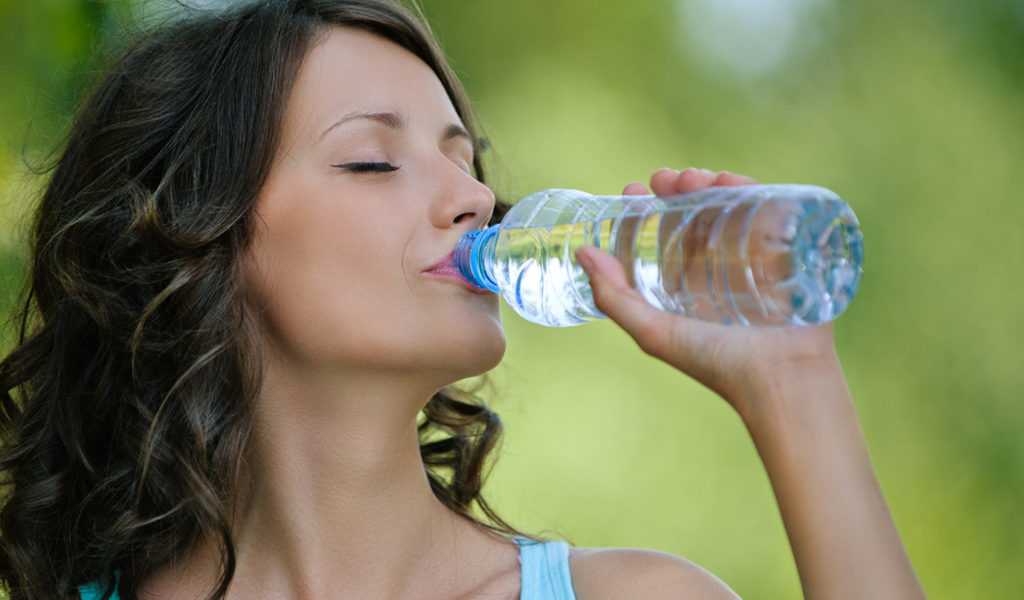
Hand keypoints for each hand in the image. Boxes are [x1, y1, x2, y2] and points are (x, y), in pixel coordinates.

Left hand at [575, 168, 840, 421]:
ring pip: (728, 205)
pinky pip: (767, 209)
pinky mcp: (785, 251)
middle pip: (695, 213)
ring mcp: (752, 256)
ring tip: (693, 179)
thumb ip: (614, 297)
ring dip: (708, 184)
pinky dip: (749, 189)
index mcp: (686, 284)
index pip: (663, 235)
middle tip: (664, 179)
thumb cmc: (714, 361)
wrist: (780, 378)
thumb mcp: (652, 331)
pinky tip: (730, 181)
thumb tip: (582, 253)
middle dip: (677, 188)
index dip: (645, 210)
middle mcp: (717, 267)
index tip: (632, 191)